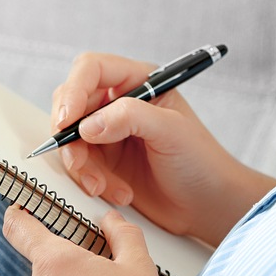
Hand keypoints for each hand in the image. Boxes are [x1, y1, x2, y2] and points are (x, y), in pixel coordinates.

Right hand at [51, 52, 275, 247]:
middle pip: (71, 103)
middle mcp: (119, 103)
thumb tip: (86, 125)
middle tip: (78, 162)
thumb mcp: (171, 131)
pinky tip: (119, 194)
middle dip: (70, 135)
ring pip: (70, 139)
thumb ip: (130, 117)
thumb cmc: (200, 161)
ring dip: (82, 166)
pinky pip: (80, 166)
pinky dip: (90, 181)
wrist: (208, 205)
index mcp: (140, 81)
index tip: (66, 121)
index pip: (91, 69)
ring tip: (103, 187)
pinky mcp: (105, 162)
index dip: (73, 91)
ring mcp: (109, 133)